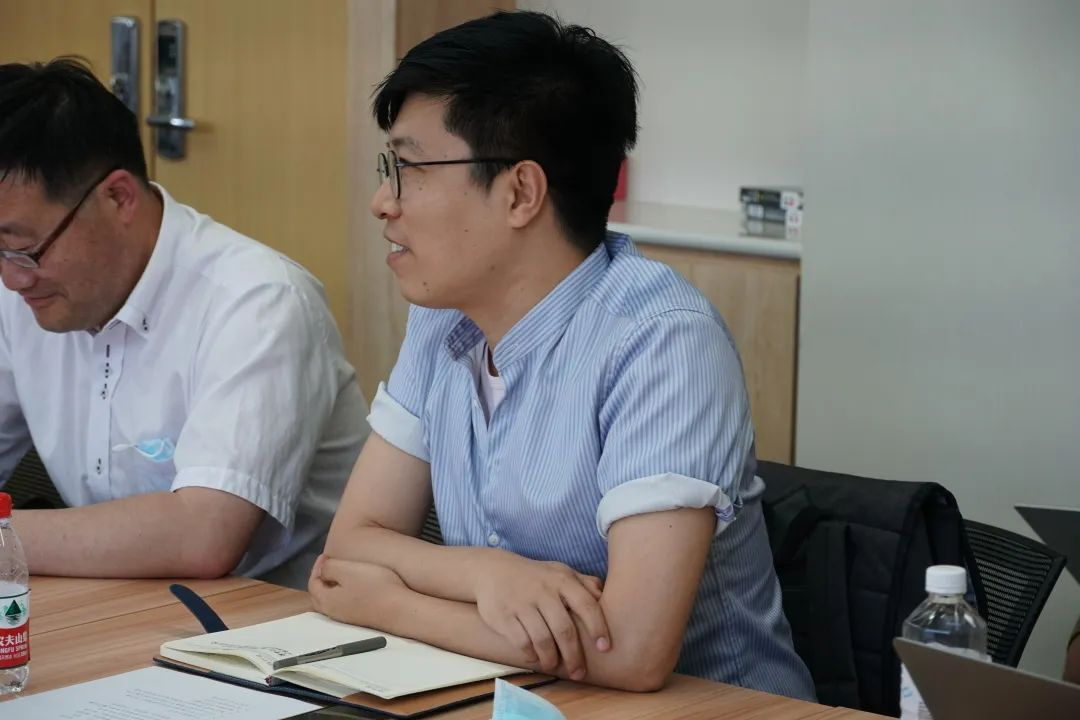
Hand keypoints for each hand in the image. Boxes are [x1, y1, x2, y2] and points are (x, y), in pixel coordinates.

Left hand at [308, 554, 404, 623]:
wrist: (399, 609)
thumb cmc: (373, 586)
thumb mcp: (347, 570)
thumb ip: (329, 568)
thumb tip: (322, 571)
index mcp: (326, 600)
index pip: (313, 583)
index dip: (317, 567)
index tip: (326, 555)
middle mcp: (334, 612)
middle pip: (320, 595)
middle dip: (322, 579)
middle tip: (329, 565)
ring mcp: (348, 617)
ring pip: (333, 601)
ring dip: (333, 587)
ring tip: (342, 574)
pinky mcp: (361, 618)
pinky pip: (345, 604)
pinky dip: (343, 593)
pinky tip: (356, 586)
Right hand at [472, 552, 609, 678]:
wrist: (493, 570)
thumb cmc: (535, 576)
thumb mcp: (560, 572)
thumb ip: (584, 584)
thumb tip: (606, 598)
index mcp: (562, 580)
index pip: (586, 604)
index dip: (598, 627)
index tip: (605, 648)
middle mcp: (543, 590)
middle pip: (564, 629)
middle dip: (574, 656)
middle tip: (579, 673)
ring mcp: (522, 603)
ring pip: (542, 639)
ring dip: (551, 659)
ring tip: (554, 666)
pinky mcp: (504, 615)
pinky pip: (522, 642)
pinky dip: (531, 655)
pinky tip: (535, 658)